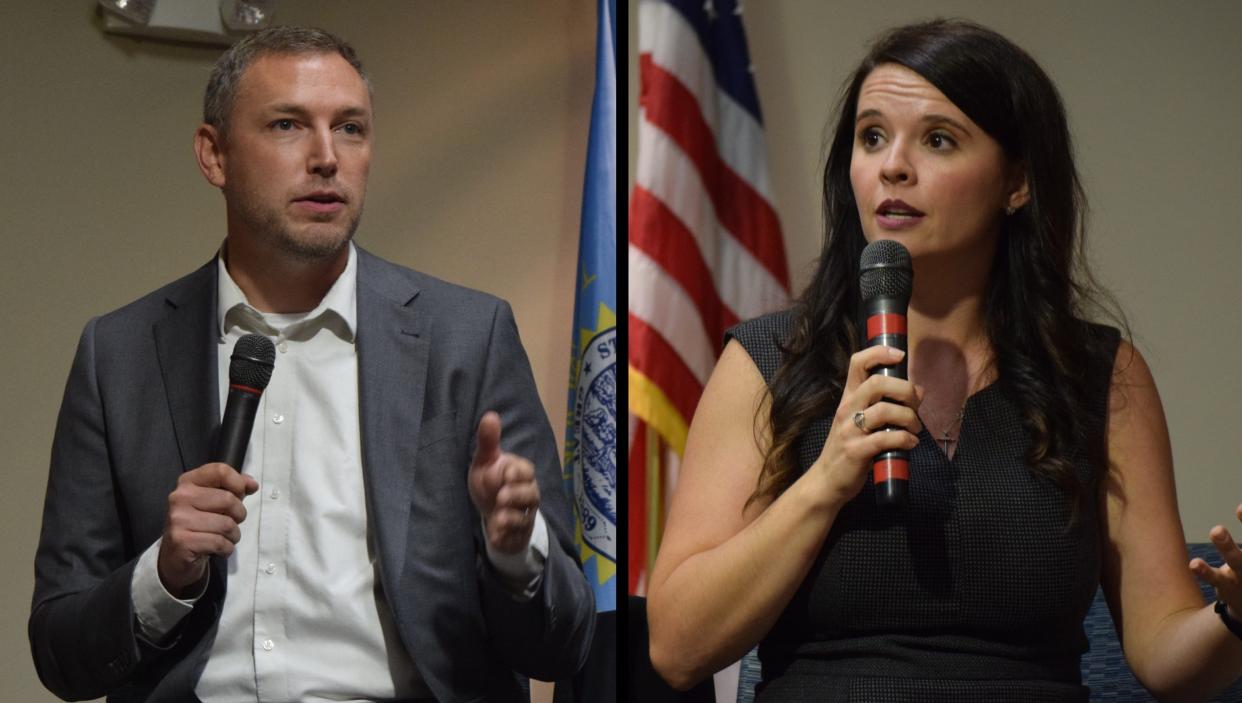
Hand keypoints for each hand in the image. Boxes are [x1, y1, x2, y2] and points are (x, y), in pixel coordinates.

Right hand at [158, 462, 257, 597]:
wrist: (176, 557)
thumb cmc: (200, 524)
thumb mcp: (215, 502)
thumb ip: (234, 488)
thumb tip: (252, 484)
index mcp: (188, 482)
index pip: (220, 471)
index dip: (238, 483)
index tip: (240, 494)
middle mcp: (180, 497)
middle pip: (228, 499)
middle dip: (239, 515)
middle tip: (232, 523)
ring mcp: (178, 519)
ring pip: (226, 524)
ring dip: (234, 535)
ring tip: (225, 538)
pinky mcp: (181, 541)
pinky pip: (219, 543)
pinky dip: (227, 548)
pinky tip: (219, 549)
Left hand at [468, 411, 539, 553]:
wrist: (491, 514)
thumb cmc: (490, 482)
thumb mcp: (485, 461)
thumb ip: (488, 441)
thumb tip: (490, 415)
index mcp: (520, 473)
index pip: (526, 471)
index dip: (518, 473)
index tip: (506, 474)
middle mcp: (527, 493)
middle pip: (531, 494)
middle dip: (517, 496)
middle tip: (501, 497)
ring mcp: (524, 514)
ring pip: (526, 516)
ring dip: (512, 518)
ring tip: (498, 518)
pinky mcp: (518, 533)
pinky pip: (517, 536)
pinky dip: (506, 536)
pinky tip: (495, 534)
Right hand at [811, 346, 922, 504]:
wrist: (826, 481)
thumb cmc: (847, 449)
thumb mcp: (860, 422)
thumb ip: (885, 405)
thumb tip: (918, 390)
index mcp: (848, 398)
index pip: (858, 363)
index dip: (880, 352)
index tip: (900, 356)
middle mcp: (847, 409)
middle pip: (877, 383)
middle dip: (906, 390)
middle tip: (916, 404)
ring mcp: (850, 430)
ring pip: (885, 411)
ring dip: (909, 418)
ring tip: (914, 429)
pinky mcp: (856, 451)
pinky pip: (886, 439)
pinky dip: (905, 439)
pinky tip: (910, 443)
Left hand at [1190, 504, 1241, 616]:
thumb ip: (1235, 538)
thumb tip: (1240, 507)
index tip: (1240, 508)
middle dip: (1238, 539)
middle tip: (1225, 523)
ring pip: (1238, 561)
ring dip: (1228, 546)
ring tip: (1217, 530)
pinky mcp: (1228, 586)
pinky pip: (1216, 578)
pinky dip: (1205, 571)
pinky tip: (1194, 564)